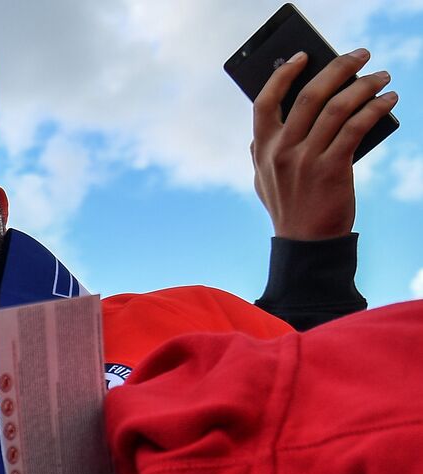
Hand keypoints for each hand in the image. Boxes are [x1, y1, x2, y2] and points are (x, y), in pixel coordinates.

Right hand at [252, 48, 396, 239]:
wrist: (305, 243)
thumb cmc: (290, 207)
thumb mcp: (265, 179)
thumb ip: (263, 150)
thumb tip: (278, 114)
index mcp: (262, 150)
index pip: (264, 102)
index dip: (283, 75)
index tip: (305, 56)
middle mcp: (281, 152)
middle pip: (309, 95)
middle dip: (339, 67)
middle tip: (361, 55)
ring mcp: (305, 160)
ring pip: (337, 107)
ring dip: (365, 85)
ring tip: (382, 77)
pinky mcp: (332, 169)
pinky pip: (357, 127)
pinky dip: (375, 108)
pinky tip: (387, 100)